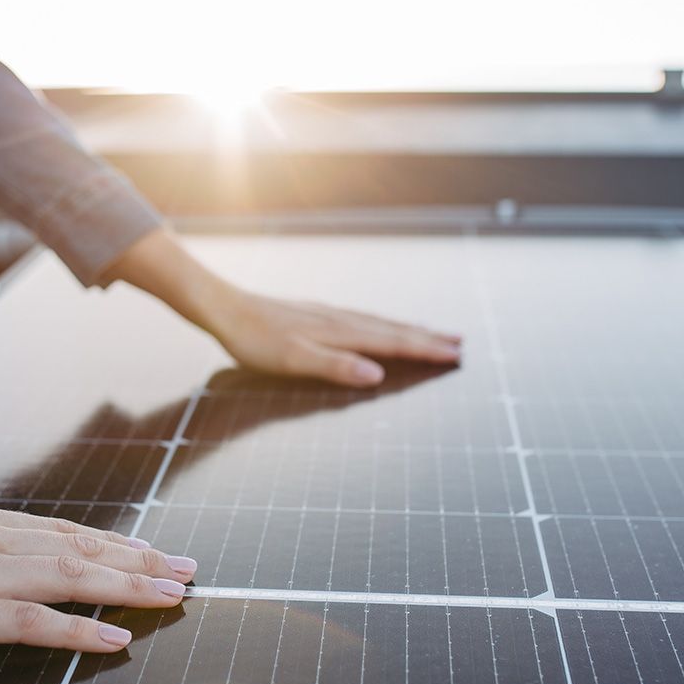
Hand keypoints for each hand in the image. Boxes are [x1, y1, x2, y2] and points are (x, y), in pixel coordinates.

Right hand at [0, 437, 195, 653]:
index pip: (63, 531)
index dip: (114, 543)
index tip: (154, 551)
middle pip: (82, 548)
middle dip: (141, 560)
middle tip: (188, 570)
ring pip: (71, 575)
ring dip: (129, 586)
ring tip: (174, 594)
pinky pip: (35, 622)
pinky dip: (81, 629)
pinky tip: (116, 637)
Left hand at [202, 290, 460, 387]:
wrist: (224, 308)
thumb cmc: (254, 340)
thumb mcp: (293, 360)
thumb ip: (336, 367)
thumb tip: (377, 374)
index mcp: (340, 334)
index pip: (392, 344)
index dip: (424, 351)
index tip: (454, 356)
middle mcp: (340, 320)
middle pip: (393, 330)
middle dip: (427, 338)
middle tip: (459, 343)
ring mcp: (328, 315)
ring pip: (379, 322)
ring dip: (409, 329)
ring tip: (433, 332)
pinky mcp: (315, 314)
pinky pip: (361, 318)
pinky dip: (382, 323)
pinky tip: (379, 325)